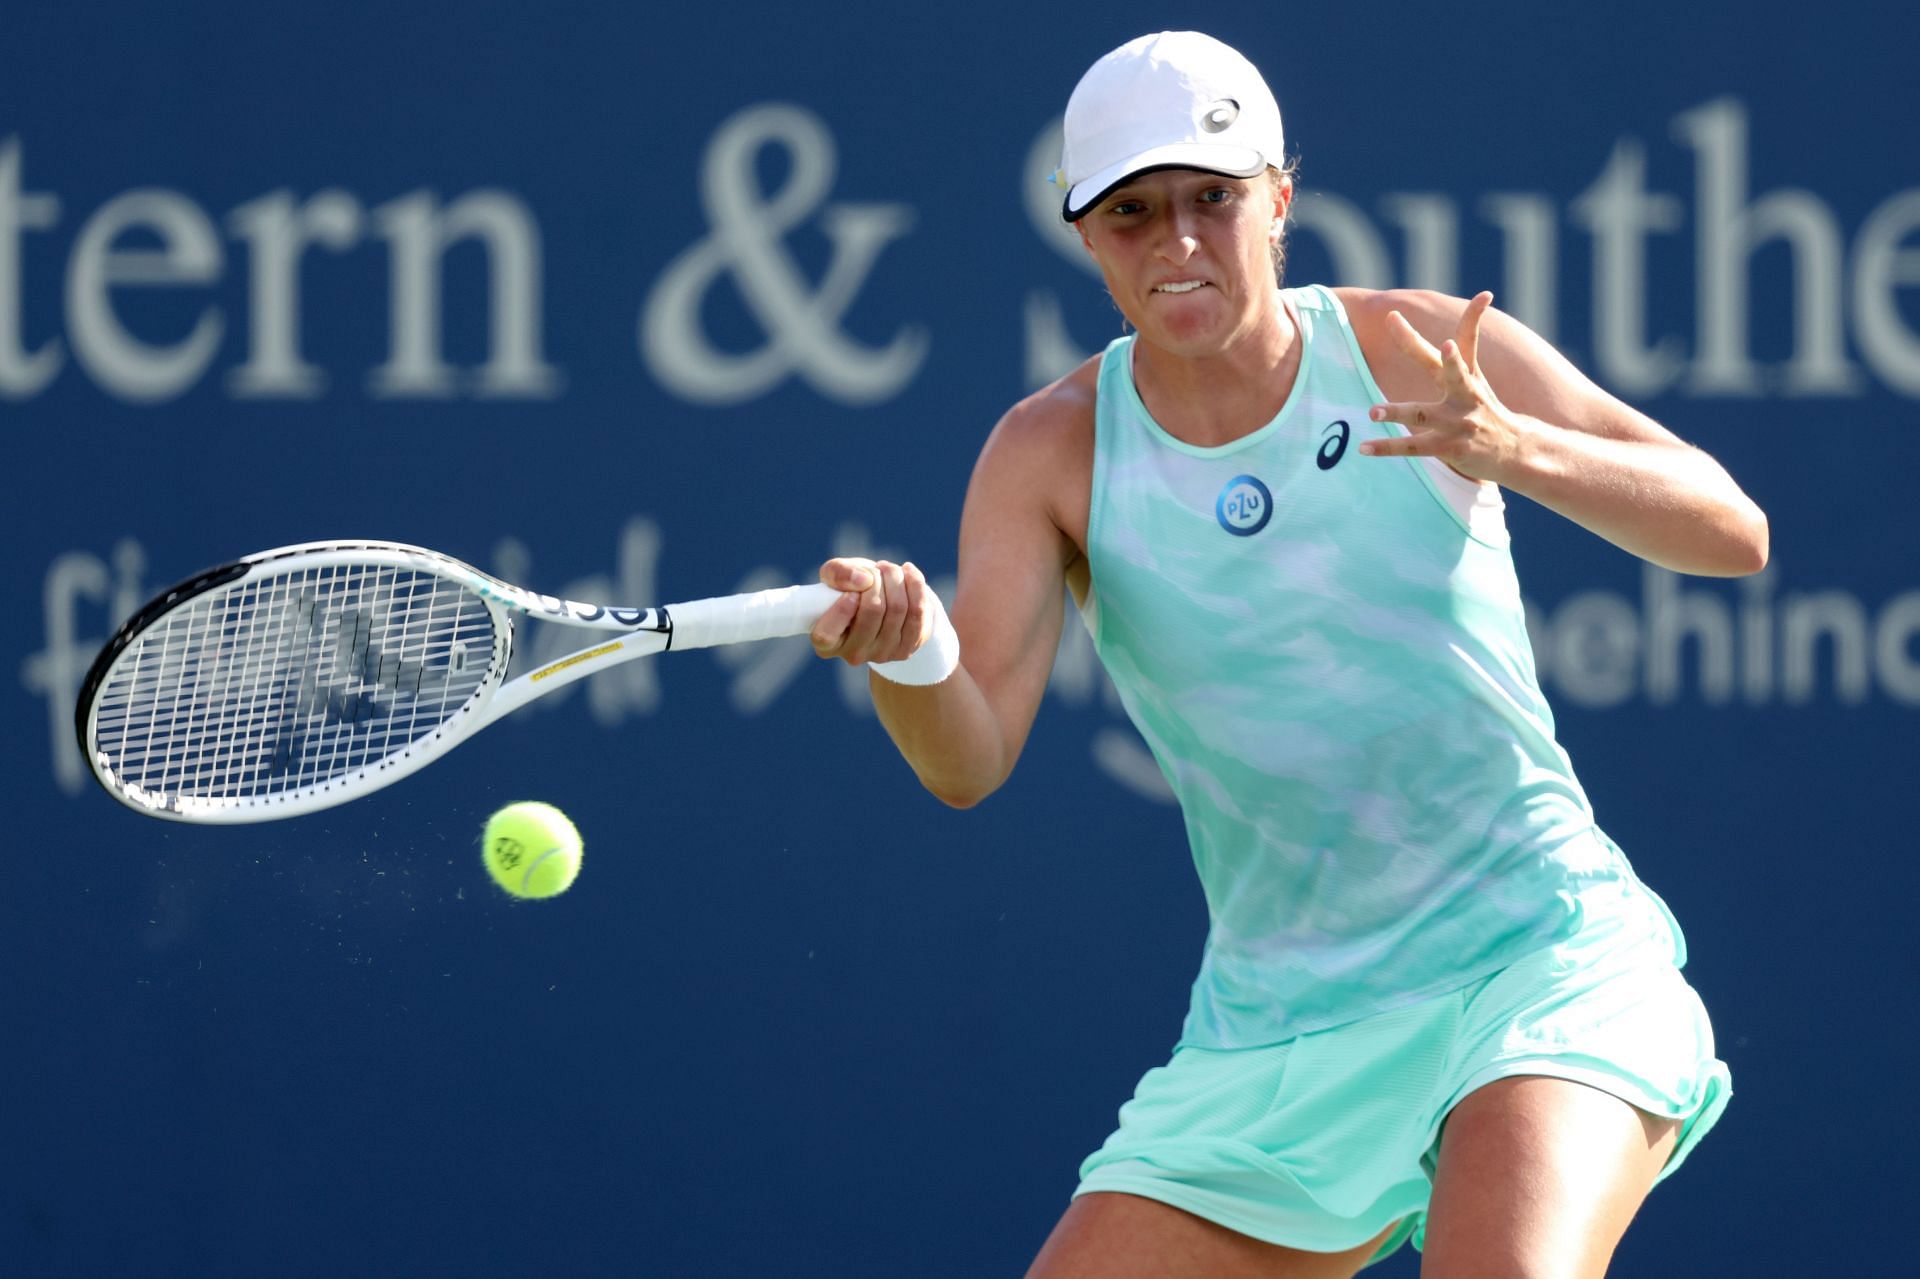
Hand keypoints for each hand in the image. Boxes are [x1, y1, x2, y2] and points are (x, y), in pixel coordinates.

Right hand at [810, 557, 932, 665]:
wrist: (881, 599)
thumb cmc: (850, 587)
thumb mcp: (835, 575)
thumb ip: (838, 572)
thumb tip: (863, 580)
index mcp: (827, 643)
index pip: (826, 635)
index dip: (841, 609)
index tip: (852, 590)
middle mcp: (853, 654)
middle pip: (872, 610)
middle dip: (877, 579)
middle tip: (875, 569)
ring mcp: (882, 655)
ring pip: (897, 609)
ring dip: (896, 579)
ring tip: (889, 570)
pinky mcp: (907, 649)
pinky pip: (918, 613)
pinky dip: (915, 586)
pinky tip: (908, 573)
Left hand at [1359, 292, 1522, 483]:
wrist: (1516, 450)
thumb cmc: (1485, 409)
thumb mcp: (1475, 378)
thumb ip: (1462, 347)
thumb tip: (1478, 302)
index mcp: (1466, 376)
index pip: (1470, 339)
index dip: (1476, 317)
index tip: (1485, 296)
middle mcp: (1464, 396)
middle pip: (1450, 371)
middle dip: (1441, 355)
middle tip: (1435, 341)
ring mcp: (1457, 423)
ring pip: (1421, 414)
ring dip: (1397, 412)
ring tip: (1373, 412)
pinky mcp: (1450, 448)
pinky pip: (1413, 447)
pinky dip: (1387, 447)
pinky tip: (1364, 447)